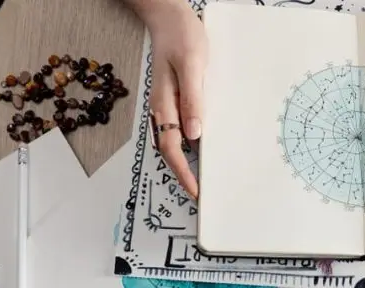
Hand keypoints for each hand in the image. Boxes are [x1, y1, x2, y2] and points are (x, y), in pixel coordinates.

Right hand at [143, 1, 204, 198]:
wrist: (169, 16)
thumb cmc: (181, 36)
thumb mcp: (192, 65)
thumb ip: (192, 99)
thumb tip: (195, 133)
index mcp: (164, 104)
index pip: (173, 148)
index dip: (184, 172)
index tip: (195, 190)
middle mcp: (162, 109)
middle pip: (171, 151)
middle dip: (183, 174)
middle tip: (200, 193)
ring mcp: (167, 105)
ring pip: (174, 142)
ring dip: (186, 162)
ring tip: (201, 178)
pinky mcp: (175, 99)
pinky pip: (180, 128)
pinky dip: (189, 144)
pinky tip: (202, 149)